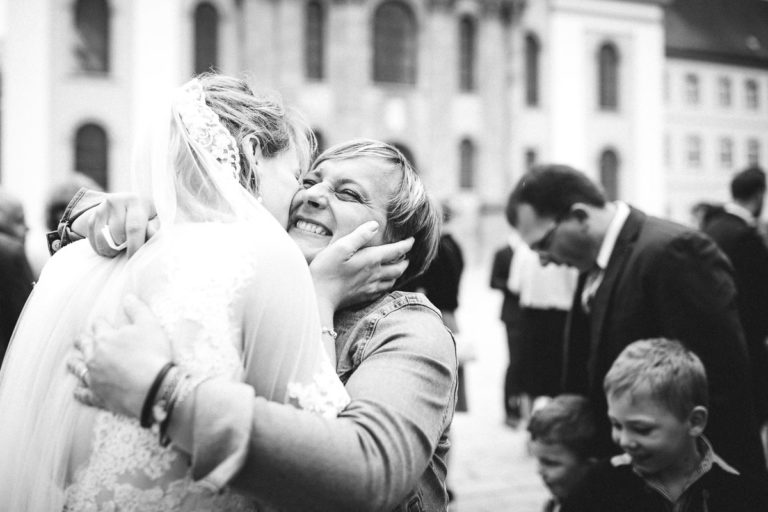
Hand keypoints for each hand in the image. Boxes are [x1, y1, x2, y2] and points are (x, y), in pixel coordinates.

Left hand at [69, 295, 171, 417]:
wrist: (154, 388)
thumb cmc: (153, 354)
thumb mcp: (150, 325)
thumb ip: (137, 310)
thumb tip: (128, 297)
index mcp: (105, 338)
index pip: (99, 325)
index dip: (102, 323)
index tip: (104, 323)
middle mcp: (94, 357)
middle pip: (84, 345)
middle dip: (83, 341)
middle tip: (81, 340)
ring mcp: (94, 377)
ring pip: (79, 368)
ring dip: (75, 363)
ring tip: (71, 361)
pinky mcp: (98, 396)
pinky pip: (84, 394)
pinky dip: (80, 391)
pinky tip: (77, 391)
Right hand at [87, 193, 158, 257]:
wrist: (128, 205)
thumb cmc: (146, 216)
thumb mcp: (155, 220)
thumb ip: (155, 228)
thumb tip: (151, 233)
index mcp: (135, 202)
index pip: (134, 227)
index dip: (134, 246)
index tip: (134, 258)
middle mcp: (116, 201)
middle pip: (117, 234)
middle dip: (122, 248)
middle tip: (127, 251)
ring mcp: (102, 208)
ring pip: (102, 238)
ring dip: (109, 250)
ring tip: (118, 251)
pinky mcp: (92, 216)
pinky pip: (92, 238)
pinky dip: (99, 248)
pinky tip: (109, 247)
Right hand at [310, 221, 413, 310]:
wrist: (319, 297)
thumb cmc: (326, 270)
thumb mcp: (340, 247)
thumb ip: (359, 235)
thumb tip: (375, 225)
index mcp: (371, 260)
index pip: (396, 251)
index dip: (407, 244)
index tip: (412, 239)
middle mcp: (375, 274)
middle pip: (399, 268)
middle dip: (405, 260)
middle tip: (406, 255)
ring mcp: (370, 287)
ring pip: (393, 280)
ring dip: (398, 273)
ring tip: (397, 267)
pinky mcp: (363, 297)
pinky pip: (383, 291)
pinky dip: (388, 284)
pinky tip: (383, 283)